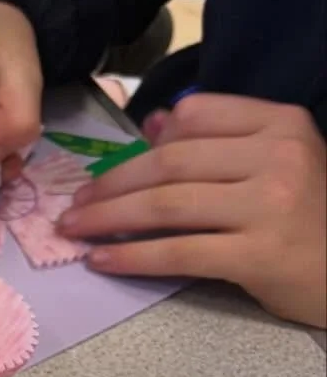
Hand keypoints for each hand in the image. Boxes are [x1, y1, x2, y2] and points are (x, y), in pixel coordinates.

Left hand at [60, 95, 326, 327]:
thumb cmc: (310, 218)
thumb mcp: (278, 162)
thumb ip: (221, 141)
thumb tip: (155, 125)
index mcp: (281, 123)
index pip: (197, 115)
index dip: (145, 143)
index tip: (111, 168)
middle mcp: (278, 156)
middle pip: (171, 162)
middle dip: (111, 185)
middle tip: (74, 204)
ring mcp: (270, 205)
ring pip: (167, 205)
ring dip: (108, 218)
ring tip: (75, 230)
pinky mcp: (258, 255)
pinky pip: (179, 252)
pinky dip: (133, 257)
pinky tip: (102, 261)